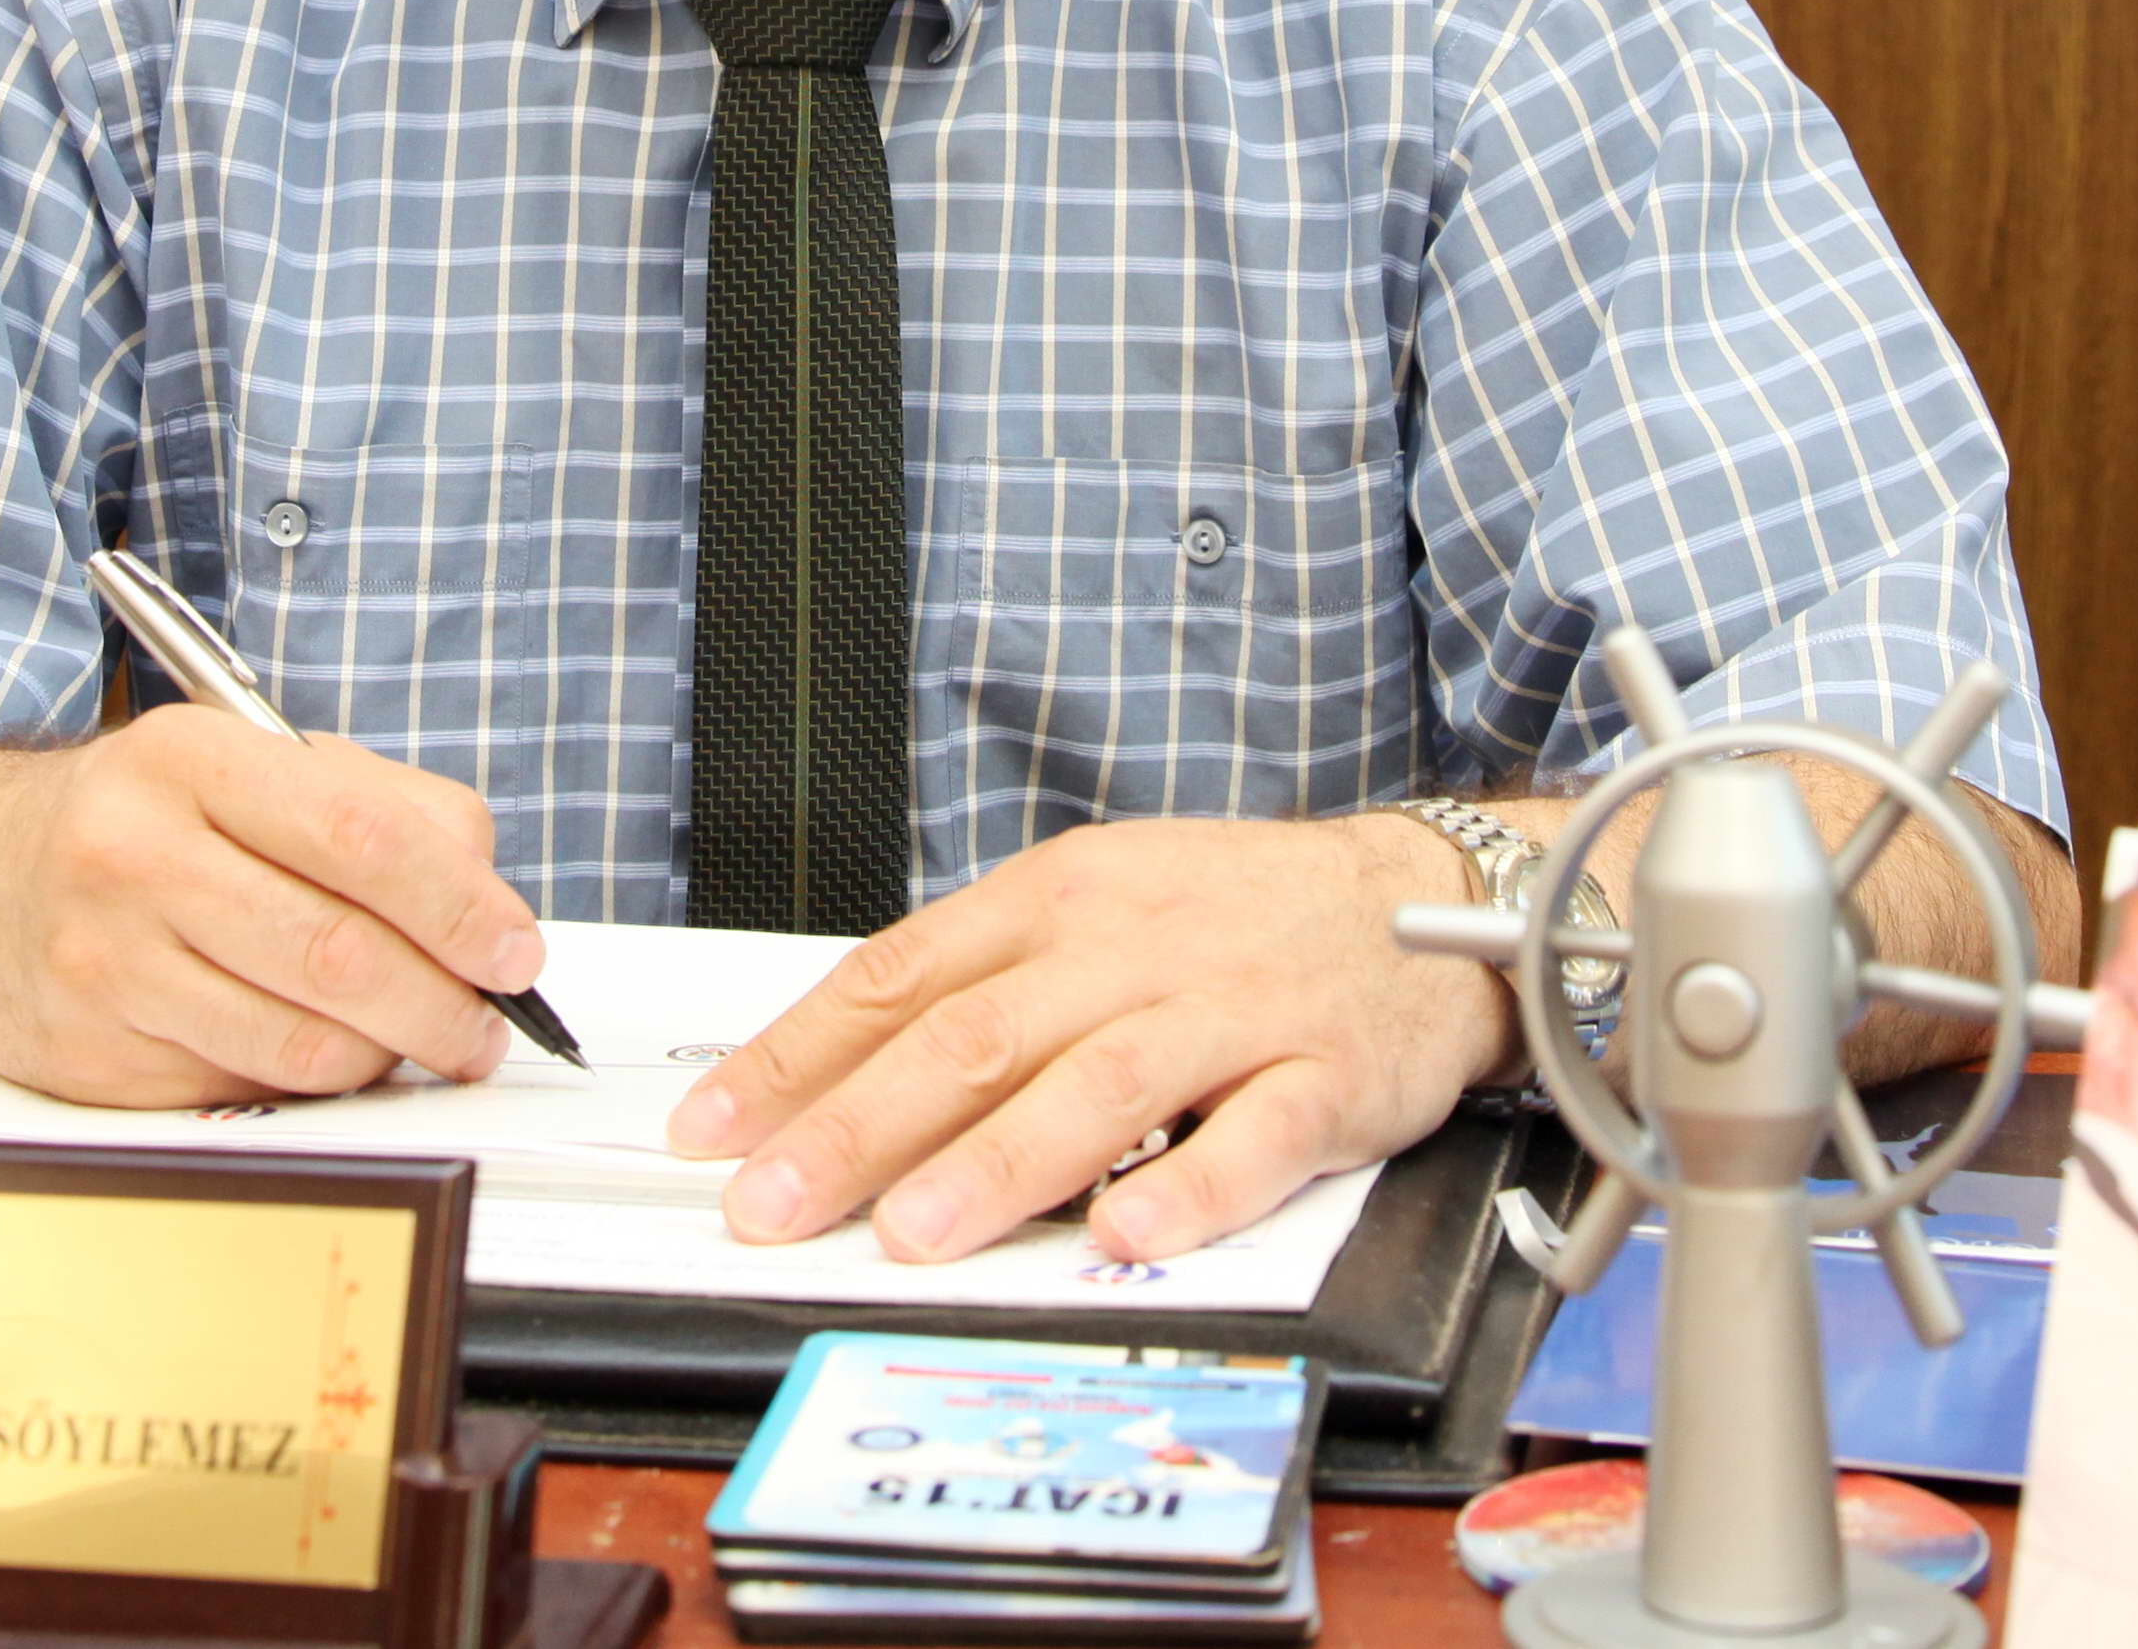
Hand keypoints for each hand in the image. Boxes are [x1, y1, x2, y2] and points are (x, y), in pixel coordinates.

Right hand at [0, 708, 553, 1106]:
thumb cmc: (141, 820)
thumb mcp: (252, 766)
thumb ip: (387, 812)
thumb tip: (489, 906)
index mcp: (189, 760)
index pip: (360, 838)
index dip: (459, 907)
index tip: (517, 953)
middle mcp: (131, 854)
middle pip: (337, 953)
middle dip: (443, 1006)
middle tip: (485, 1029)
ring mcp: (101, 961)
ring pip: (299, 1042)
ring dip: (386, 1057)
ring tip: (415, 1043)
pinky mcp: (87, 1055)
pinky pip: (241, 1089)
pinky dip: (308, 1084)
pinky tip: (318, 1053)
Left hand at [664, 815, 1510, 1264]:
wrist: (1423, 902)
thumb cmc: (1236, 920)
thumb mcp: (1095, 909)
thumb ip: (980, 985)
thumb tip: (831, 1074)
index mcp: (1058, 900)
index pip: (900, 977)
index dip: (798, 1058)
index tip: (713, 1133)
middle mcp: (1132, 948)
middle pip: (976, 1037)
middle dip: (859, 1130)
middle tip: (774, 1205)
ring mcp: (1231, 1010)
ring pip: (1100, 1086)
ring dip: (996, 1165)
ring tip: (914, 1233)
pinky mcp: (1324, 1075)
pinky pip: (1253, 1137)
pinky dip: (1186, 1190)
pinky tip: (1125, 1236)